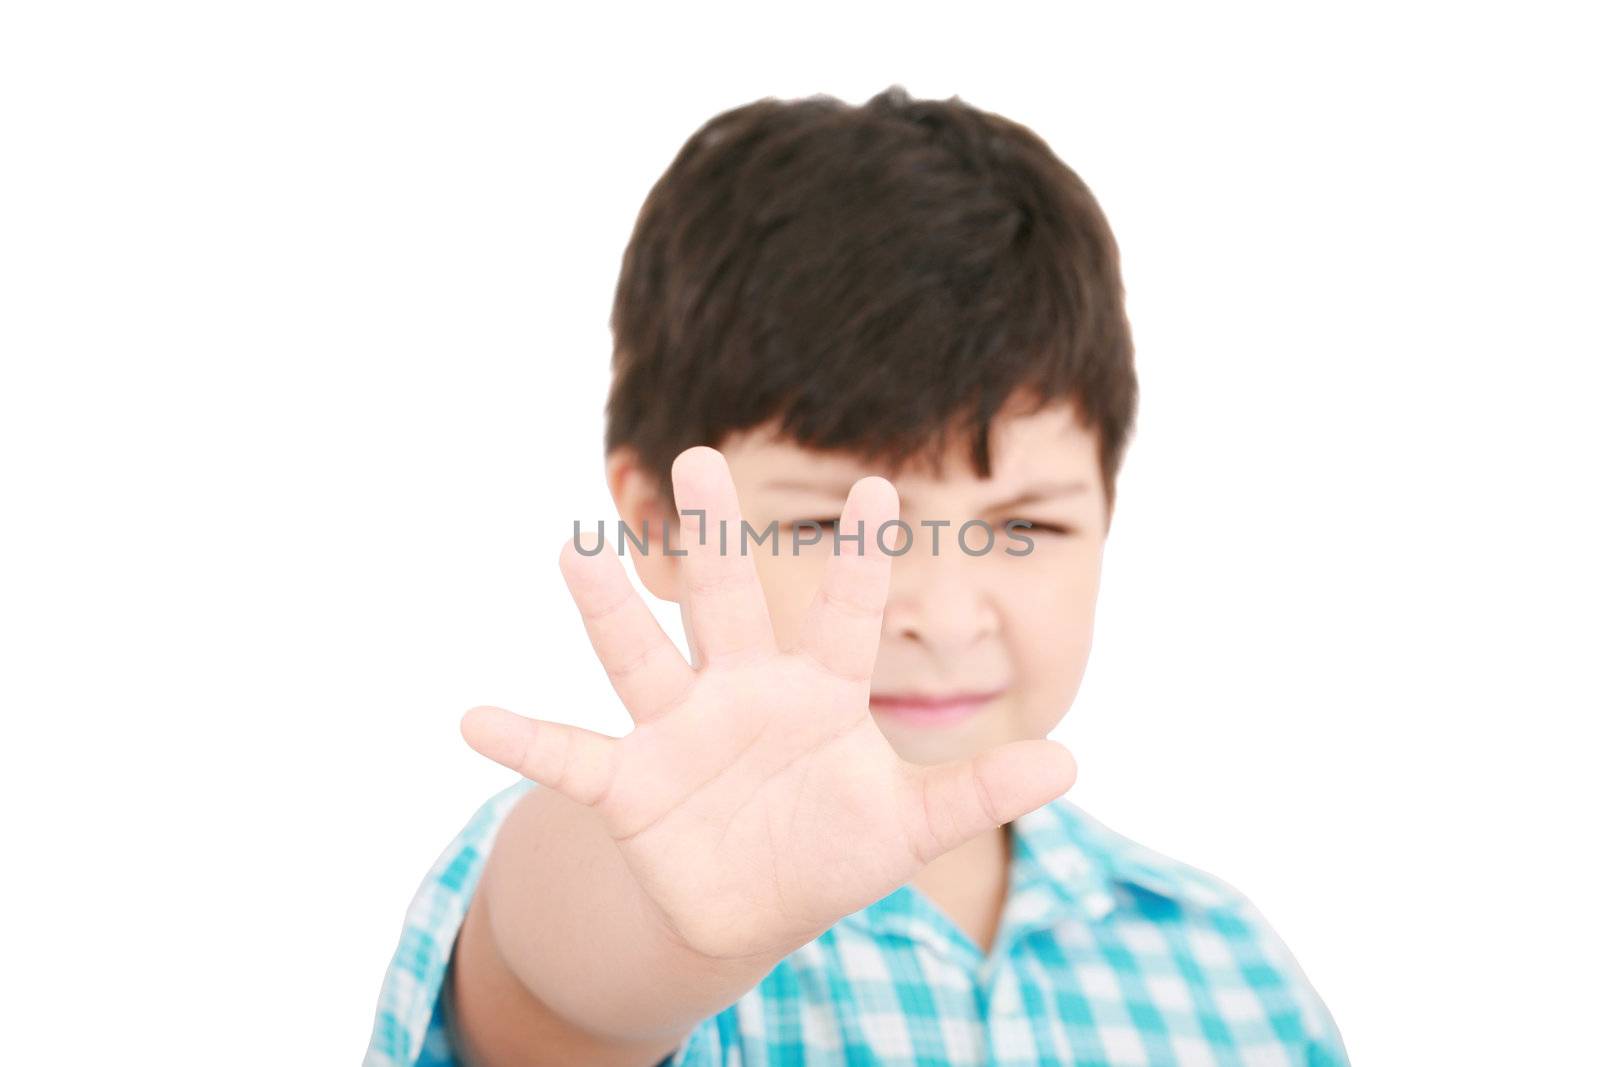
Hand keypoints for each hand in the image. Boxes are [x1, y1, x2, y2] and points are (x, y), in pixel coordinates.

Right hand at [461, 446, 1076, 961]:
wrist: (753, 901)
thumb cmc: (833, 845)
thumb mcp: (910, 826)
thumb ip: (977, 791)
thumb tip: (1071, 762)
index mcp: (818, 694)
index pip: (845, 616)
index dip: (862, 559)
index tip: (881, 486)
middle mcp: (742, 694)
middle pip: (728, 604)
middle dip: (716, 536)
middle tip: (696, 453)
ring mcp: (681, 734)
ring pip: (641, 659)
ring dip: (608, 611)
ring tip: (572, 548)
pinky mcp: (632, 786)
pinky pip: (572, 758)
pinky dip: (525, 741)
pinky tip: (471, 718)